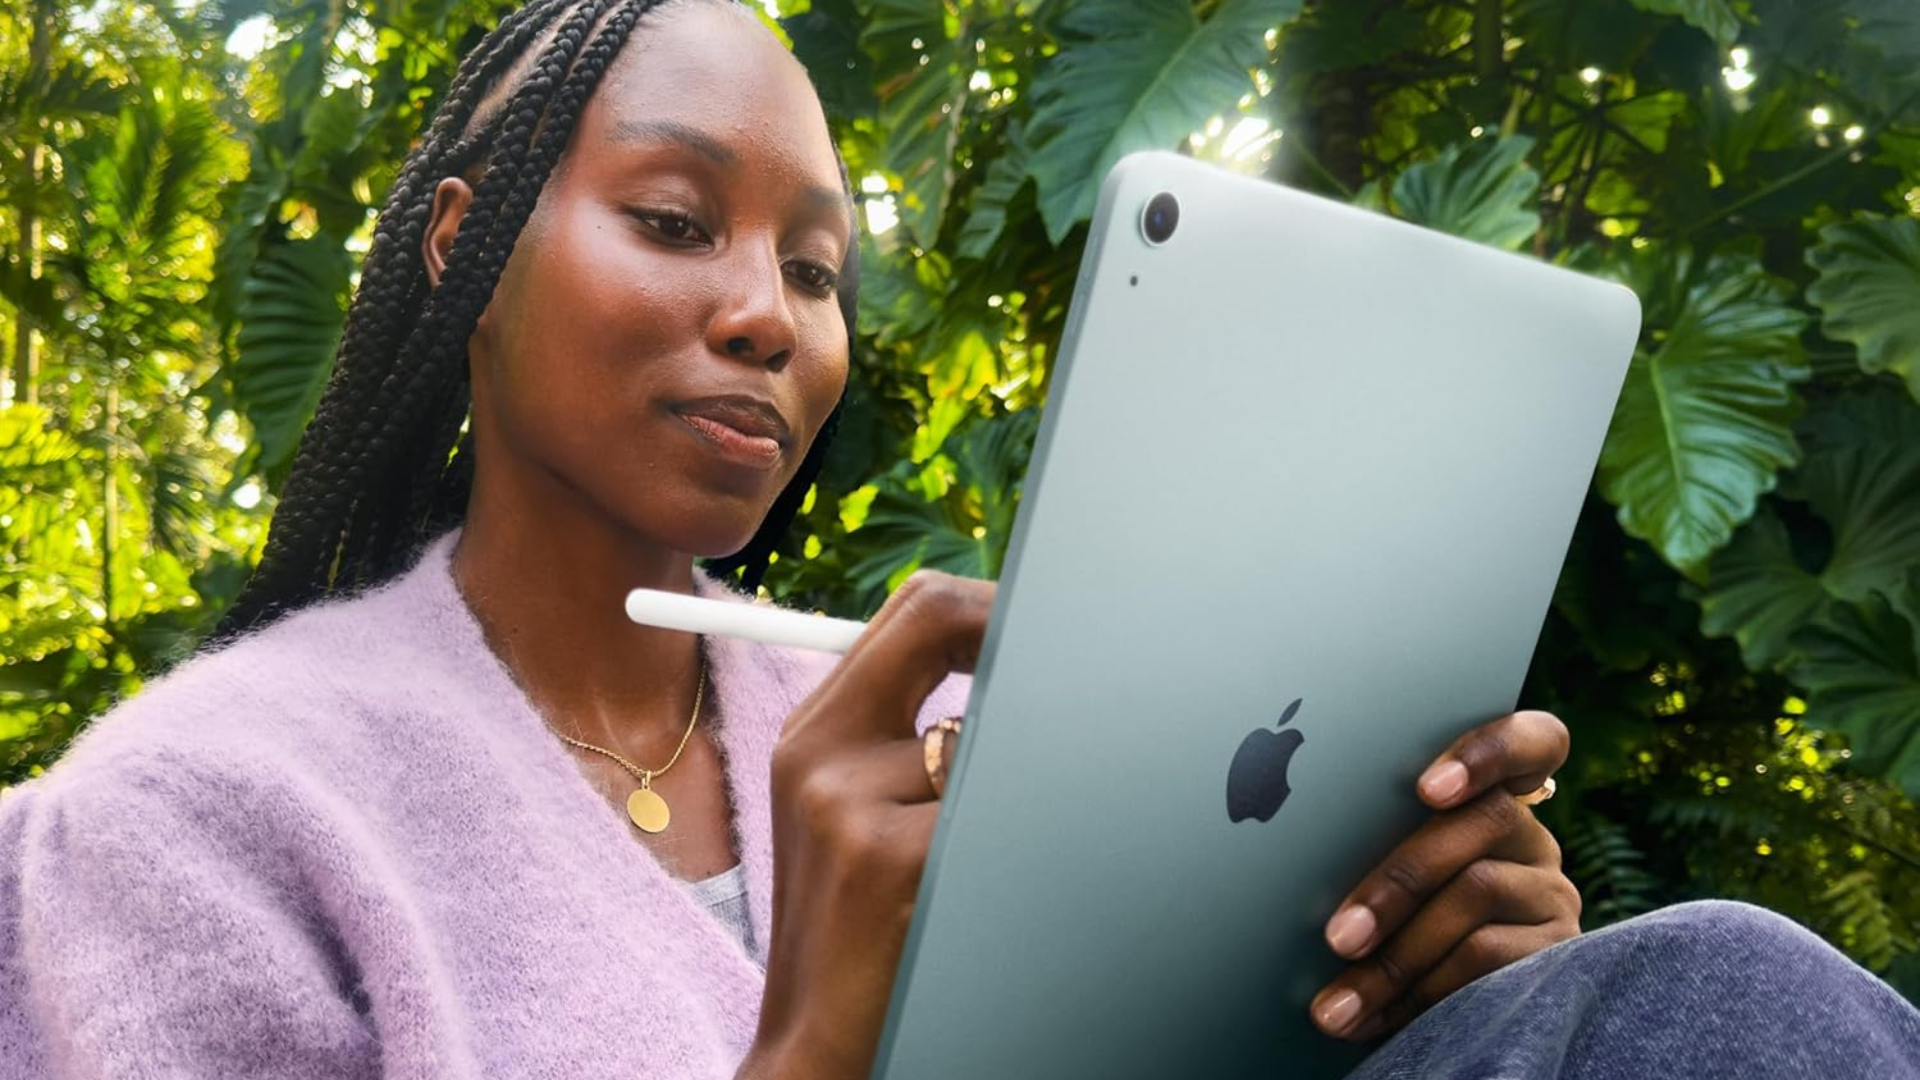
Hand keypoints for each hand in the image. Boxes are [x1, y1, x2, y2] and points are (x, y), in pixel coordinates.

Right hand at [741, 571, 992, 1079]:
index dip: (987, 604)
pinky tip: (971, 888)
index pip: (909, 610)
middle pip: (937, 621)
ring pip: (982, 735)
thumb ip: (903, 731)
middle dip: (1013, 635)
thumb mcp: (846, 816)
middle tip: (1068, 667)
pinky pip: (988, 806)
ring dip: (1005, 785)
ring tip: (977, 850)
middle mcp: (819, 752)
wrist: (814, 1045)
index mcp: (812, 734)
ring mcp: (848, 801)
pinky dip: (1007, 839)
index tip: (1040, 625)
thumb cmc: (853, 929)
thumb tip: (1009, 656)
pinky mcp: (889, 857)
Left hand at [1308, 710, 1580, 1041]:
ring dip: (1398, 954)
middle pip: (1484, 819)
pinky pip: (1494, 958)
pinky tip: (1377, 1018)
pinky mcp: (1558, 950)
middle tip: (1337, 938)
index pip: (1530, 740)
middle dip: (1397, 881)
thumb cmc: (1382, 919)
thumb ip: (1366, 834)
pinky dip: (1425, 990)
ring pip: (1479, 891)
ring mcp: (1550, 890)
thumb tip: (1279, 820)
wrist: (1443, 1022)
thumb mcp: (1376, 865)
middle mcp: (1530, 835)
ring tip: (1339, 1002)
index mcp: (1487, 795)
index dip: (1488, 750)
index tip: (1428, 788)